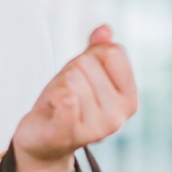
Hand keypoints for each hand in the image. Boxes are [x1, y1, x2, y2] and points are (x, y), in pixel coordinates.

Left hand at [11, 25, 137, 171]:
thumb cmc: (64, 105)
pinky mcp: (70, 133)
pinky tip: (53, 110)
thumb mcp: (83, 73)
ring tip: (58, 105)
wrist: (42, 142)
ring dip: (58, 86)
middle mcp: (118, 116)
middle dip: (69, 74)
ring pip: (71, 77)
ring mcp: (97, 128)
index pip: (112, 52)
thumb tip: (105, 29)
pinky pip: (66, 98)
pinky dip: (54, 97)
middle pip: (86, 63)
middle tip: (64, 95)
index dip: (90, 57)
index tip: (82, 77)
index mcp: (129, 99)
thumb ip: (97, 51)